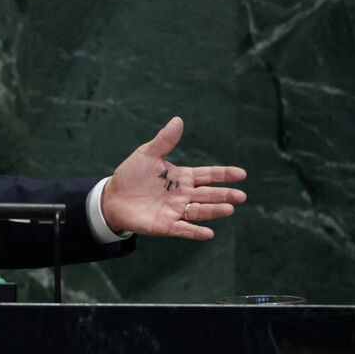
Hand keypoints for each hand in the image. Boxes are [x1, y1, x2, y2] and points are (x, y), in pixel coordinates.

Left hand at [100, 116, 246, 240]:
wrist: (112, 197)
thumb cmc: (131, 175)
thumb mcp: (146, 154)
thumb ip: (164, 141)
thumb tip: (178, 120)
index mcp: (182, 177)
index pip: (208, 175)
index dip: (224, 174)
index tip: (241, 174)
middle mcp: (183, 195)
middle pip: (208, 194)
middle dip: (224, 195)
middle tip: (241, 196)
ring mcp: (175, 211)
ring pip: (199, 211)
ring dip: (214, 211)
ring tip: (229, 209)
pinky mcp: (165, 225)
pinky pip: (183, 229)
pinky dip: (195, 232)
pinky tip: (209, 233)